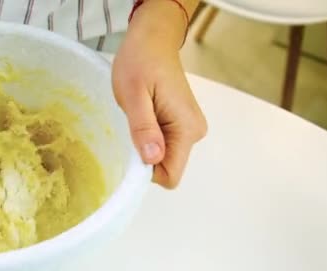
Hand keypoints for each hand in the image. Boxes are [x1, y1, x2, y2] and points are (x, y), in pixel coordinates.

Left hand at [112, 0, 206, 188]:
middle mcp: (194, 133)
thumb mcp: (133, 95)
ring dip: (145, 144)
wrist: (152, 39)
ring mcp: (189, 128)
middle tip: (132, 124)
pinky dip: (149, 136)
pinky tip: (143, 115)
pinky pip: (163, 145)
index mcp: (186, 129)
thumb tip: (153, 159)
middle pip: (167, 168)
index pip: (171, 175)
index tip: (132, 147)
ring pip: (164, 157)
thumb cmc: (140, 62)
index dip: (147, 170)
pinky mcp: (182, 124)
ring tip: (137, 115)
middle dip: (144, 155)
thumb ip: (144, 128)